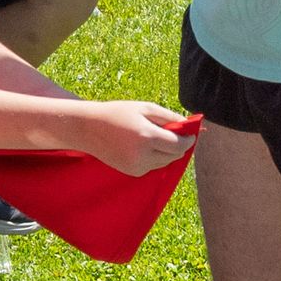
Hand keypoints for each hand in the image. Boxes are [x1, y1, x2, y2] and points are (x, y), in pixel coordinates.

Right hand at [72, 99, 194, 173]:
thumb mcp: (144, 108)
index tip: (191, 134)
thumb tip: (189, 126)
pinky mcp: (133, 172)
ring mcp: (138, 166)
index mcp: (147, 136)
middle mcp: (143, 155)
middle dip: (179, 146)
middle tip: (175, 134)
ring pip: (165, 162)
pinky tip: (141, 146)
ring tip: (154, 137)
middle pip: (174, 155)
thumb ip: (169, 117)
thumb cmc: (118, 113)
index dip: (188, 140)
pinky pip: (153, 166)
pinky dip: (154, 157)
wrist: (89, 129)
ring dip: (166, 152)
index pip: (178, 145)